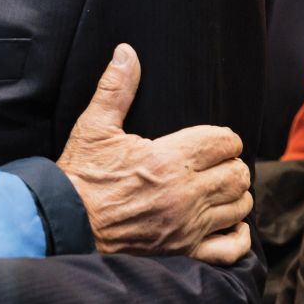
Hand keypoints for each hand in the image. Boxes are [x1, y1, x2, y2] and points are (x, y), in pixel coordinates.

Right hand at [58, 44, 251, 264]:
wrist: (63, 223)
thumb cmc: (79, 176)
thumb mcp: (93, 127)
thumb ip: (115, 89)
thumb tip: (127, 52)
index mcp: (169, 160)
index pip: (225, 142)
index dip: (222, 137)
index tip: (209, 140)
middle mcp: (186, 194)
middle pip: (238, 173)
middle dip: (229, 164)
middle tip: (211, 162)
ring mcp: (188, 227)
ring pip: (240, 206)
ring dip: (233, 194)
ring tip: (215, 188)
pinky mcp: (184, 251)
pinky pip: (231, 248)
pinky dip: (237, 236)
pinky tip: (226, 222)